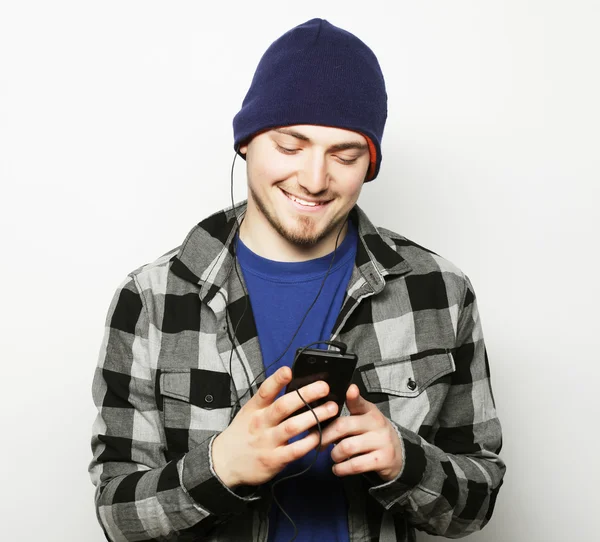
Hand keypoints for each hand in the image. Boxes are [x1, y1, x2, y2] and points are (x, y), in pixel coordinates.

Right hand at [211, 366, 337, 487]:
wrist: (225, 462)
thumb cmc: (243, 433)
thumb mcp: (250, 412)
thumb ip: (269, 400)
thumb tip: (296, 385)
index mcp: (255, 408)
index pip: (265, 390)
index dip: (277, 379)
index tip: (289, 370)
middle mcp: (261, 423)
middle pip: (284, 406)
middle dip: (306, 395)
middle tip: (324, 387)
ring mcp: (267, 442)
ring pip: (293, 427)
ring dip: (314, 416)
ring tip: (331, 408)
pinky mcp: (273, 460)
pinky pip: (295, 450)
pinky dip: (309, 442)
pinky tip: (320, 435)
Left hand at [317, 384, 403, 481]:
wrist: (397, 455)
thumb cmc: (371, 435)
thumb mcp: (363, 420)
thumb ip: (345, 416)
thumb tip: (320, 415)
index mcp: (370, 411)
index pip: (360, 402)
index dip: (354, 396)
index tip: (350, 389)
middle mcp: (377, 424)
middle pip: (344, 426)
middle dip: (326, 436)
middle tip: (319, 443)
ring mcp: (381, 442)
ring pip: (348, 447)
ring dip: (335, 454)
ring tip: (334, 456)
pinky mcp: (383, 460)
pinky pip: (356, 465)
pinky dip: (342, 469)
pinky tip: (338, 468)